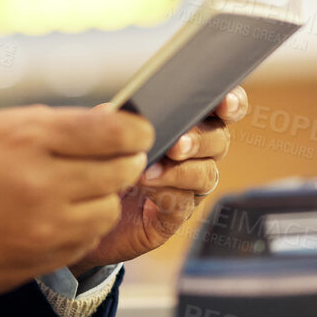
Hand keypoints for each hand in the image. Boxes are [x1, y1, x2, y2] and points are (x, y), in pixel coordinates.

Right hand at [0, 104, 153, 303]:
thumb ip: (40, 124)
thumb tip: (95, 122)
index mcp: (26, 138)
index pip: (114, 130)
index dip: (134, 129)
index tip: (134, 130)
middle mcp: (42, 182)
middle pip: (121, 169)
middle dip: (121, 161)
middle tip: (109, 158)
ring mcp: (43, 226)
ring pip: (108, 209)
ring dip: (101, 197)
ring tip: (74, 189)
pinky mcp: (40, 259)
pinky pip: (87, 241)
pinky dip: (82, 227)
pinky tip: (56, 216)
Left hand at [67, 86, 247, 270]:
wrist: (83, 207)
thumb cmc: (102, 161)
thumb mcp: (108, 131)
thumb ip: (120, 117)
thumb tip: (128, 110)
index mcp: (187, 123)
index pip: (222, 108)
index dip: (232, 102)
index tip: (224, 102)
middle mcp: (196, 154)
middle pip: (218, 140)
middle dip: (200, 140)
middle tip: (177, 143)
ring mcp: (189, 186)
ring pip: (205, 174)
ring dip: (180, 170)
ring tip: (150, 168)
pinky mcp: (175, 214)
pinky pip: (183, 203)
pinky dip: (165, 191)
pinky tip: (145, 184)